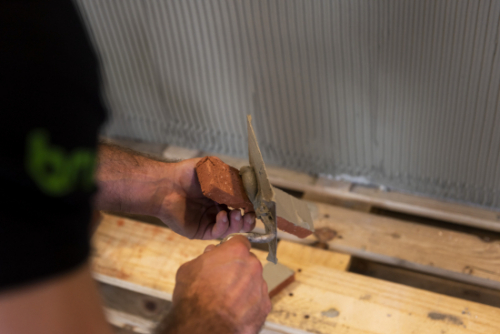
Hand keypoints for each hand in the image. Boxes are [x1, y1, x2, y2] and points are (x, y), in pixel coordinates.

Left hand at [93, 144, 255, 239]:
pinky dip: (223, 225)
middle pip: (240, 220)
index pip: (242, 204)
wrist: (166, 184)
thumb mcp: (214, 169)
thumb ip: (232, 177)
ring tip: (236, 214)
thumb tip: (249, 185)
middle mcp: (217, 209)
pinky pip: (217, 232)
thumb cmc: (188, 174)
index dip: (252, 206)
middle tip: (251, 215)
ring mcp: (209, 221)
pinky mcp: (200, 231)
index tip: (259, 206)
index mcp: (222, 196)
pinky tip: (221, 215)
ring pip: (231, 228)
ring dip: (238, 222)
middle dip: (249, 219)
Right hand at [158, 236, 270, 333]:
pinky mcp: (264, 307)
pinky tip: (234, 310)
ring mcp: (260, 287)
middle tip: (222, 281)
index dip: (231, 248)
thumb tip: (211, 253)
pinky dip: (248, 304)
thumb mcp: (189, 268)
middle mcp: (253, 266)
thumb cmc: (193, 298)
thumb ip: (205, 257)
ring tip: (226, 300)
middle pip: (248, 262)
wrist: (202, 328)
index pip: (240, 241)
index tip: (227, 255)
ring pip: (253, 282)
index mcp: (236, 251)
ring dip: (244, 287)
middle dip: (237, 269)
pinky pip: (257, 300)